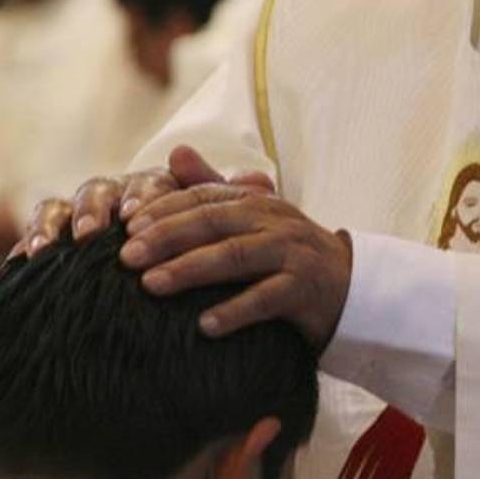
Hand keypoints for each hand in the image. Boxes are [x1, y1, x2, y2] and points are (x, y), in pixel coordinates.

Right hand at [14, 146, 274, 256]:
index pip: (148, 184)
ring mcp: (80, 218)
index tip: (135, 216)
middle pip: (99, 190)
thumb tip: (261, 180)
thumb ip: (232, 207)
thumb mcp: (218, 233)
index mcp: (154, 192)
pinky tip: (24, 259)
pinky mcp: (55, 240)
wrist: (171, 284)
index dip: (140, 196)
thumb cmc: (197, 254)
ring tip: (54, 247)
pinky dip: (29, 241)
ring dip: (57, 223)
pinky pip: (36, 233)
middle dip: (94, 208)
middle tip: (94, 232)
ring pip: (61, 206)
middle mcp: (114, 199)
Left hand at [120, 185, 351, 350]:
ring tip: (151, 285)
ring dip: (190, 270)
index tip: (127, 225)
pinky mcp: (306, 291)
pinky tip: (205, 326)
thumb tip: (175, 152)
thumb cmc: (289, 254)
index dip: (164, 209)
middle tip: (126, 257)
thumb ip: (213, 187)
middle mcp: (274, 222)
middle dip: (167, 238)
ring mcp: (292, 254)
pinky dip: (235, 312)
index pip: (203, 197)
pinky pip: (266, 300)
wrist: (353, 288)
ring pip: (236, 257)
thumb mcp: (254, 218)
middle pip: (214, 223)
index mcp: (256, 202)